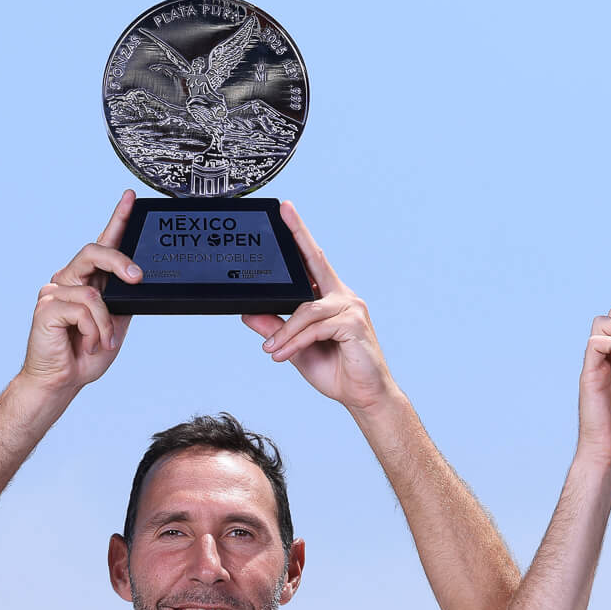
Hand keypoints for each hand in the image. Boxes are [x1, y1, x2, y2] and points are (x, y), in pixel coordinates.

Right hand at [20, 191, 140, 392]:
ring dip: (105, 324)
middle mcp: (68, 280)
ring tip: (100, 343)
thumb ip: (124, 298)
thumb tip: (140, 279)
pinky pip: (82, 309)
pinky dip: (93, 330)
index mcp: (87, 281)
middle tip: (137, 277)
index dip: (117, 219)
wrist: (63, 381)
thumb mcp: (116, 323)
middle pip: (93, 251)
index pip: (103, 244)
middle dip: (120, 262)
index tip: (131, 198)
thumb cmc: (86, 353)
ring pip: (93, 292)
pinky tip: (84, 343)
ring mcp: (54, 291)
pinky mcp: (46, 306)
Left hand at [242, 203, 397, 411]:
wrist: (363, 397)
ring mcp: (351, 308)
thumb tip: (247, 313)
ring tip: (272, 351)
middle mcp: (344, 297)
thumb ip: (276, 329)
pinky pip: (316, 326)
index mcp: (331, 298)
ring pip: (306, 309)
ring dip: (284, 332)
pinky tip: (283, 355)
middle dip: (300, 235)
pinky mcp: (354, 324)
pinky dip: (296, 341)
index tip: (287, 211)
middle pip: (317, 261)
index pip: (312, 261)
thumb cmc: (336, 371)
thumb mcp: (295, 348)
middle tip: (284, 213)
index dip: (300, 235)